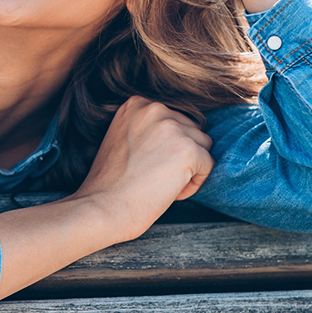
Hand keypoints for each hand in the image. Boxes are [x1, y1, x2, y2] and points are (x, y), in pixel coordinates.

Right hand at [72, 96, 214, 242]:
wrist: (102, 208)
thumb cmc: (109, 184)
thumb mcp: (122, 139)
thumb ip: (148, 129)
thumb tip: (180, 135)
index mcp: (137, 104)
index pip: (174, 120)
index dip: (165, 148)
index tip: (145, 165)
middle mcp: (155, 109)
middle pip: (191, 131)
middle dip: (179, 157)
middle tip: (152, 178)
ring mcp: (173, 128)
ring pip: (203, 147)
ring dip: (188, 169)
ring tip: (160, 184)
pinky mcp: (188, 150)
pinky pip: (208, 166)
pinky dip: (194, 184)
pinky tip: (170, 192)